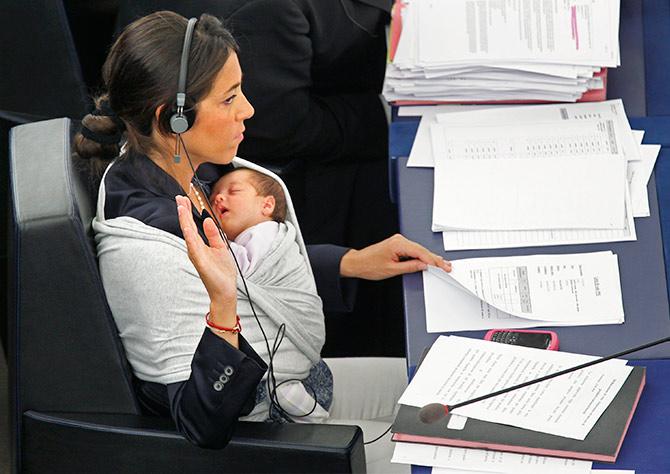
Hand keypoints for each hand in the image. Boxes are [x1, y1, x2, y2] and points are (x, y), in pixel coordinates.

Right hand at [176, 195, 237, 320]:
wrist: (224, 290)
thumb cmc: (222, 272)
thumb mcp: (220, 248)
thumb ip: (213, 235)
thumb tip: (206, 220)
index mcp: (200, 245)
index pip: (192, 225)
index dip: (188, 212)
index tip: (184, 199)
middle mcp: (195, 248)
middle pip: (187, 226)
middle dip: (183, 211)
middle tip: (179, 197)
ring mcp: (196, 254)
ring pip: (188, 233)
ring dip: (184, 219)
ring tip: (180, 205)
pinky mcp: (200, 260)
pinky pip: (193, 244)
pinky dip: (189, 234)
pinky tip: (187, 225)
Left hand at [340, 234, 450, 280]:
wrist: (357, 263)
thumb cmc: (370, 265)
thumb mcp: (392, 270)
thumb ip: (410, 267)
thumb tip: (424, 266)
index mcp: (398, 244)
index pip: (420, 252)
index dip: (433, 261)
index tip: (442, 267)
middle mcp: (399, 240)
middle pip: (422, 250)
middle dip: (435, 259)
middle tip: (447, 266)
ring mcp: (399, 241)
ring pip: (419, 250)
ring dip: (430, 258)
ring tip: (442, 265)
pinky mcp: (398, 245)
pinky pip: (414, 250)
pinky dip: (422, 256)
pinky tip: (429, 260)